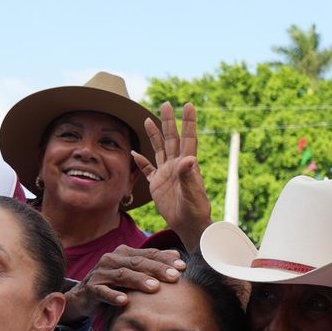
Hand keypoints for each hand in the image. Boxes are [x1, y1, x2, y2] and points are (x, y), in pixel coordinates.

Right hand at [63, 245, 185, 321]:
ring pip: (123, 275)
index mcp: (124, 253)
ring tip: (155, 288)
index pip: (148, 254)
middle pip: (138, 263)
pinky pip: (103, 292)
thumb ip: (152, 264)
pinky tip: (125, 301)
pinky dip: (113, 296)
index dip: (165, 259)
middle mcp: (112, 259)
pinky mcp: (92, 288)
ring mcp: (101, 273)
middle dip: (158, 269)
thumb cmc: (114, 284)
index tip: (183, 266)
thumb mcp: (133, 272)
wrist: (83, 296)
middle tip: (174, 276)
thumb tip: (177, 255)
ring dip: (139, 281)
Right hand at [136, 102, 212, 245]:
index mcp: (187, 164)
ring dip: (154, 135)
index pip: (188, 138)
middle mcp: (176, 165)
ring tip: (148, 120)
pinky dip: (141, 161)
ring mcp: (166, 174)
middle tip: (167, 104)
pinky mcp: (157, 185)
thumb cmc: (196, 211)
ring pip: (159, 149)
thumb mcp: (193, 194)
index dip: (188, 122)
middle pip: (171, 138)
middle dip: (169, 121)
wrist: (189, 226)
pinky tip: (135, 153)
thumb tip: (190, 159)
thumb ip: (189, 176)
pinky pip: (148, 170)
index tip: (189, 105)